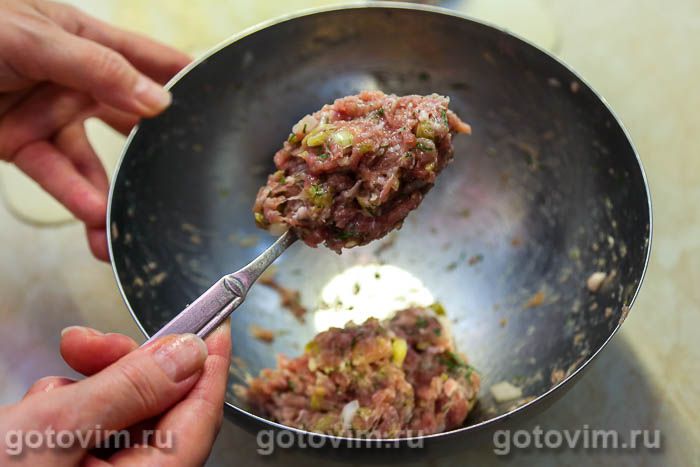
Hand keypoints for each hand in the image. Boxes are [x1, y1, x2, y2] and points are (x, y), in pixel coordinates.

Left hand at [0, 0, 190, 259]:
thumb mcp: (36, 38)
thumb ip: (99, 70)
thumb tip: (160, 102)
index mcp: (90, 41)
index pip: (152, 60)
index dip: (189, 79)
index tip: (225, 104)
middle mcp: (78, 80)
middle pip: (132, 120)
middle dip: (157, 152)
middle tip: (185, 180)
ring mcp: (50, 114)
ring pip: (95, 160)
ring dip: (113, 195)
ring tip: (131, 229)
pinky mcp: (21, 143)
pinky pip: (57, 174)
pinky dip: (75, 196)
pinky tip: (95, 217)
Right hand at [0, 324, 230, 465]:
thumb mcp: (52, 436)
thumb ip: (127, 392)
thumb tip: (189, 353)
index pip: (198, 421)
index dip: (209, 369)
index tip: (214, 326)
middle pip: (156, 412)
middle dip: (124, 370)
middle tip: (87, 342)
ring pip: (118, 415)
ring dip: (85, 390)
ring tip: (41, 398)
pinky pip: (86, 430)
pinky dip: (63, 411)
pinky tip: (30, 415)